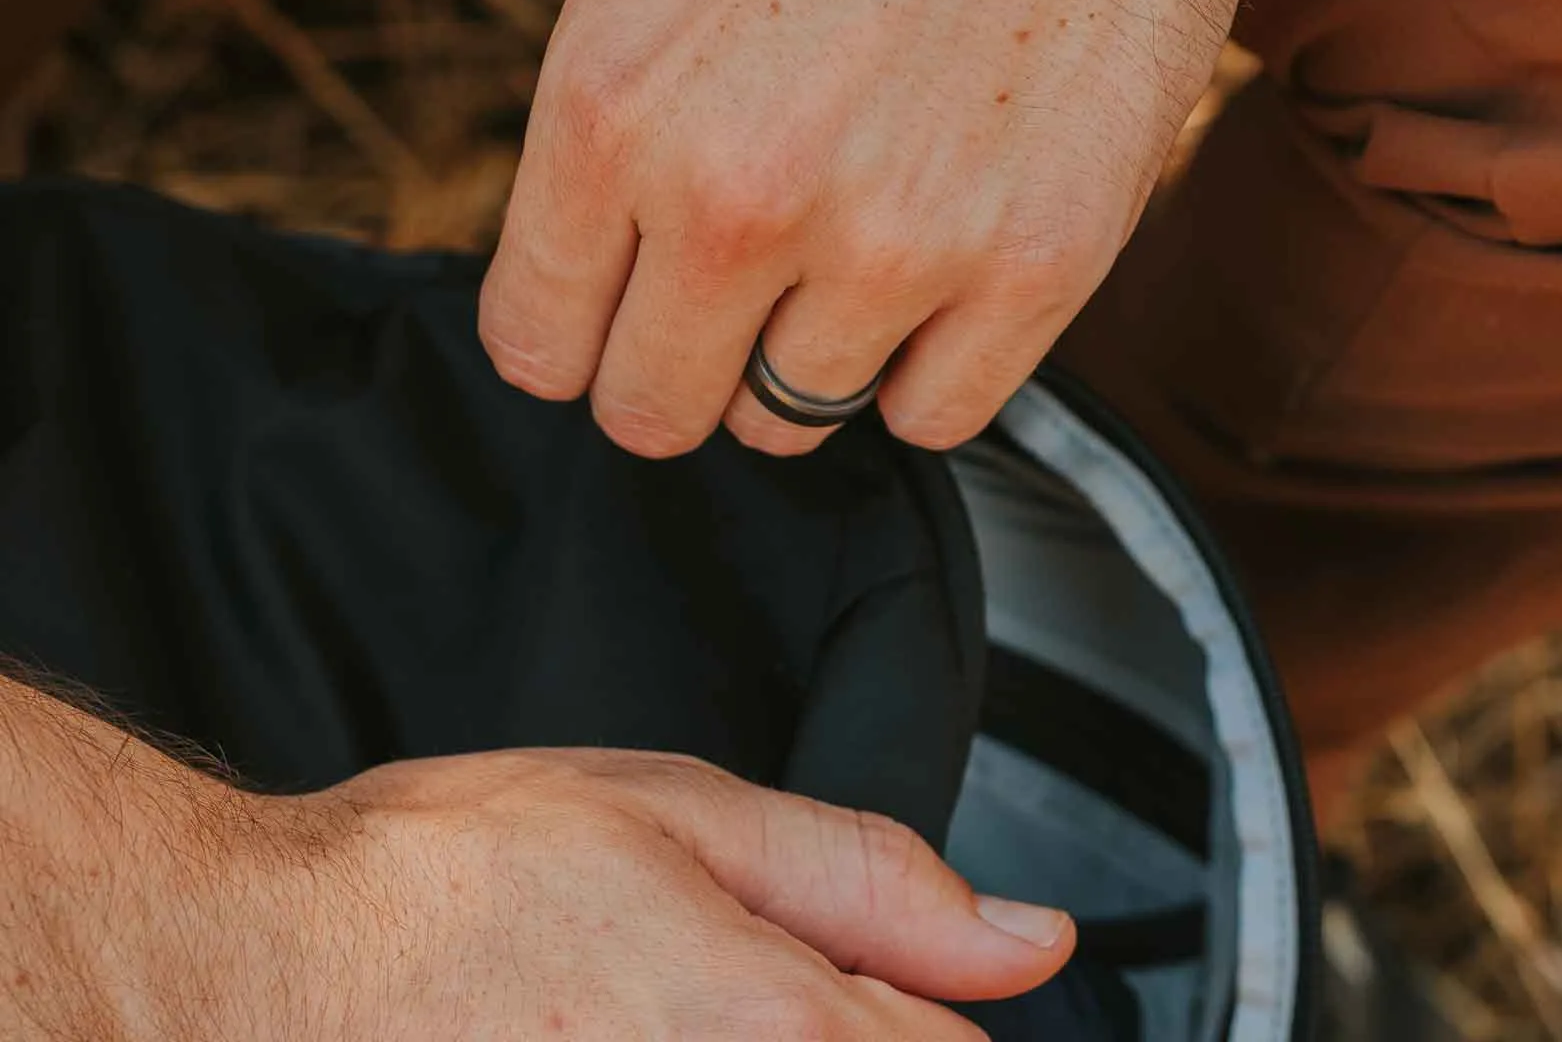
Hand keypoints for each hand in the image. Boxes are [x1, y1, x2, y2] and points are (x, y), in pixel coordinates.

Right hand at [145, 746, 1073, 1037]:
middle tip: (701, 982)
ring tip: (640, 995)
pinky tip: (607, 1019)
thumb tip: (1030, 939)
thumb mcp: (681, 816)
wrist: (257, 972)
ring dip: (776, 1037)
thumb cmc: (448, 884)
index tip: (863, 993)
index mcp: (779, 1025)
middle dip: (845, 1024)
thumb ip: (871, 884)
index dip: (929, 1016)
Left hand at [479, 0, 1289, 453]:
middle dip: (678, 356)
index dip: (573, 326)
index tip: (617, 302)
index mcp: (614, 98)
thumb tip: (600, 186)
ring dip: (810, 345)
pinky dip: (928, 360)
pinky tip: (943, 259)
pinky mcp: (1042, 261)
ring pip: (797, 417)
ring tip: (860, 230)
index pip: (539, 338)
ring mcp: (897, 243)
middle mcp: (737, 195)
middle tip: (735, 285)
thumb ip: (604, 56)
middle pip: (655, 409)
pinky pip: (941, 415)